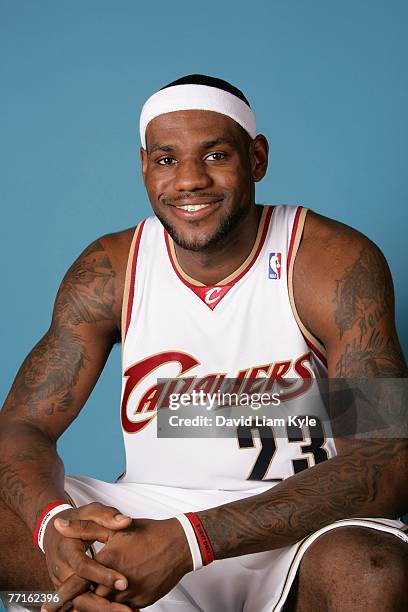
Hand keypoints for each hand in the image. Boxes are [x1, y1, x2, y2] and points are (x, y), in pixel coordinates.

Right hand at [42, 502, 132, 610]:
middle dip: (104, 605)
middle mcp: (61, 571)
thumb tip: (125, 521)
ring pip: (81, 603)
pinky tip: (120, 610)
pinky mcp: (67, 591)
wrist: (53, 529)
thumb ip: (108, 516)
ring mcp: (62, 584)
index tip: (124, 582)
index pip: (83, 567)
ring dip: (103, 611)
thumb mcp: (91, 511)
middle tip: (128, 611)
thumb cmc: (76, 519)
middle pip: (79, 595)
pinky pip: (82, 603)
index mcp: (67, 550)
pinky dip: (99, 609)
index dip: (103, 576)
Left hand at [43, 517, 192, 610]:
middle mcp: (118, 583)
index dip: (62, 596)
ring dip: (95, 608)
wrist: (180, 544)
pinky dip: (114, 607)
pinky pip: (123, 609)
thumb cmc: (149, 533)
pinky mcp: (142, 603)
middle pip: (90, 602)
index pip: (78, 584)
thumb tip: (60, 526)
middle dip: (77, 606)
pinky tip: (111, 603)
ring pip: (106, 609)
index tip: (50, 604)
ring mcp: (131, 596)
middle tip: (62, 610)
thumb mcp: (114, 528)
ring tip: (85, 607)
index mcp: (108, 562)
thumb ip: (84, 528)